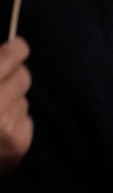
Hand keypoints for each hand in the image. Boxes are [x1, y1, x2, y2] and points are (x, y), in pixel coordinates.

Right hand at [0, 38, 30, 172]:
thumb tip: (5, 53)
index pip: (5, 60)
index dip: (15, 49)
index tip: (20, 45)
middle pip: (23, 77)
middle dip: (16, 72)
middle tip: (7, 73)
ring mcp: (8, 129)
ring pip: (24, 100)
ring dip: (12, 99)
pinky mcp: (19, 147)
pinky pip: (26, 121)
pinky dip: (15, 120)